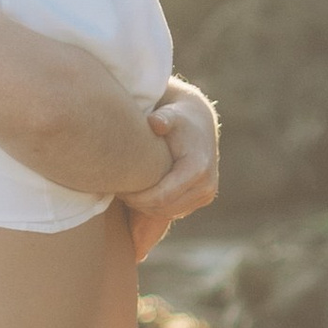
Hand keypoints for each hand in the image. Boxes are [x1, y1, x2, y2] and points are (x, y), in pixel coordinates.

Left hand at [123, 79, 217, 253]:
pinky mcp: (203, 199)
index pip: (162, 197)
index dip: (138, 198)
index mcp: (198, 169)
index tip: (121, 189)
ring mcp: (206, 195)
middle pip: (164, 208)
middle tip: (121, 191)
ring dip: (147, 207)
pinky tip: (143, 193)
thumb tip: (155, 122)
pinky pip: (175, 211)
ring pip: (169, 213)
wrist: (199, 123)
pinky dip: (157, 206)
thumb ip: (162, 118)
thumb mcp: (170, 115)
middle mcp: (206, 186)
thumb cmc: (178, 118)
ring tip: (130, 192)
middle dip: (140, 204)